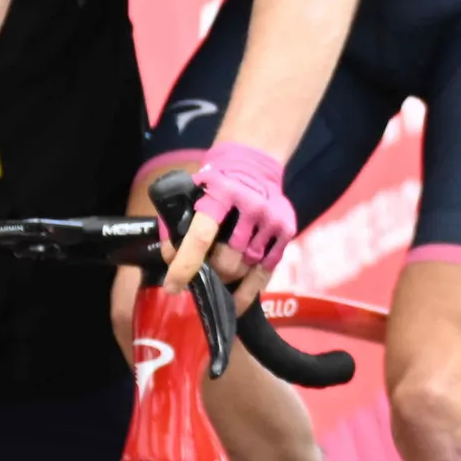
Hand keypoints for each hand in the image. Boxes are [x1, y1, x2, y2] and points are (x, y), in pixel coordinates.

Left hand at [167, 143, 293, 287]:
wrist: (255, 163)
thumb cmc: (216, 181)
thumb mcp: (192, 193)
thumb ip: (177, 224)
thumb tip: (173, 260)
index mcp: (221, 194)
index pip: (201, 237)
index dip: (185, 266)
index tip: (174, 287)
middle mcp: (251, 207)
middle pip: (227, 261)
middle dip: (212, 274)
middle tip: (204, 275)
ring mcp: (272, 220)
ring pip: (246, 270)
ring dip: (230, 279)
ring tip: (221, 278)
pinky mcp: (286, 230)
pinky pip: (266, 271)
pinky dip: (250, 287)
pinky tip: (238, 296)